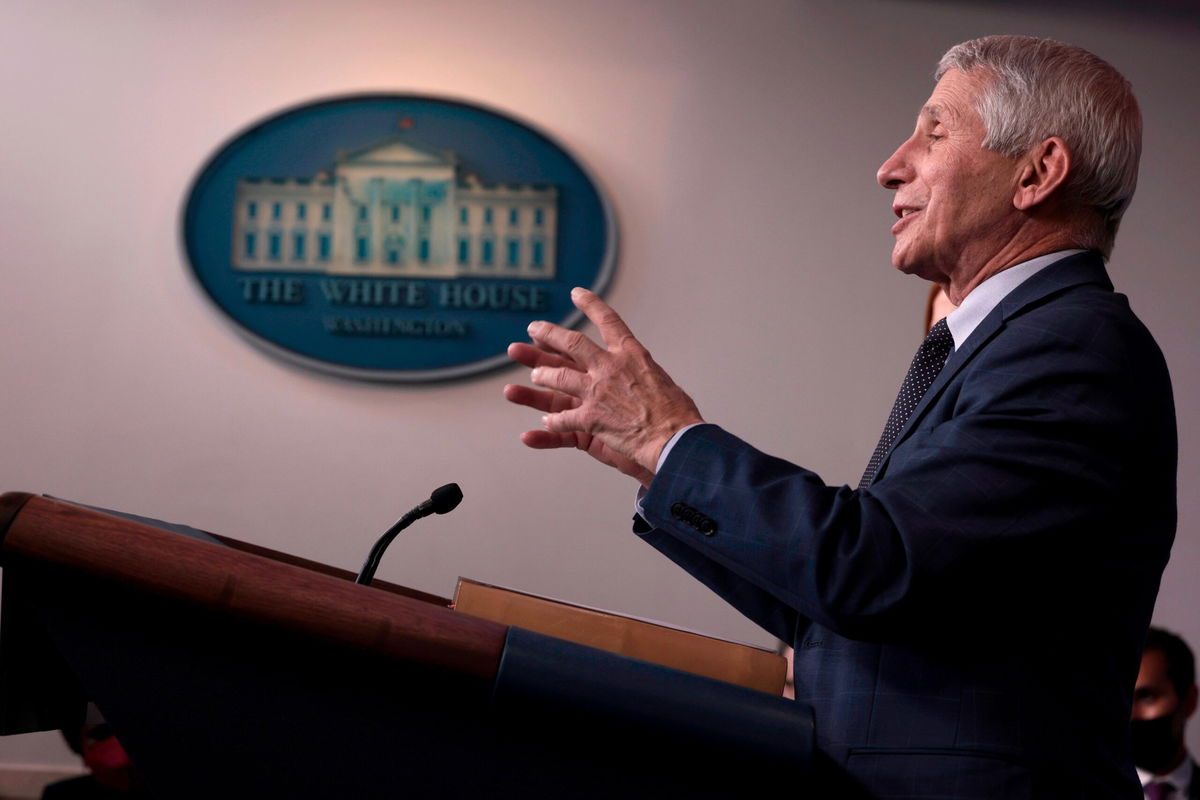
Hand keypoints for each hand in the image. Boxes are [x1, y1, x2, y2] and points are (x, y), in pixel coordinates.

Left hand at [503, 288, 702, 481]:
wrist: (675, 439)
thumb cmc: (677, 414)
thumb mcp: (661, 380)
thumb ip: (642, 373)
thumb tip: (642, 373)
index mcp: (631, 354)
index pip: (608, 321)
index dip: (591, 305)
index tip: (577, 293)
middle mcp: (610, 367)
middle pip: (572, 343)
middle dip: (549, 334)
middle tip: (534, 327)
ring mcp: (597, 392)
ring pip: (558, 377)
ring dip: (543, 375)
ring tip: (534, 374)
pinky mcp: (590, 418)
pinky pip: (562, 418)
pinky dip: (554, 421)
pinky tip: (548, 423)